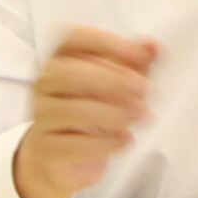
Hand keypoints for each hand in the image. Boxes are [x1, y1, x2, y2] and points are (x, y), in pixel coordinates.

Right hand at [11, 27, 160, 197]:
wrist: (63, 158)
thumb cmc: (90, 113)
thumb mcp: (117, 85)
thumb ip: (136, 64)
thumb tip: (154, 46)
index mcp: (61, 60)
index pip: (72, 38)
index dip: (106, 42)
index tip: (139, 54)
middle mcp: (46, 85)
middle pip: (70, 74)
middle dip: (114, 81)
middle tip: (144, 90)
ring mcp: (42, 117)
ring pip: (73, 110)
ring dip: (114, 113)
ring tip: (139, 116)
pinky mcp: (47, 148)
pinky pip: (74, 144)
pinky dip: (106, 142)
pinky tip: (124, 139)